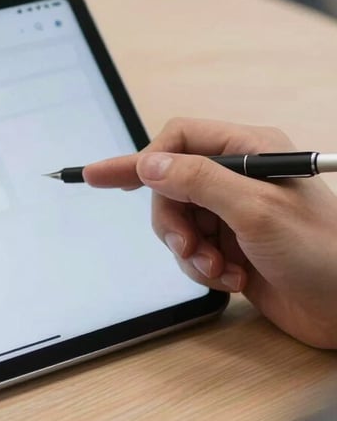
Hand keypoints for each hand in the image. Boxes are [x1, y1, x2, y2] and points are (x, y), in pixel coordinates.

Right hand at [83, 118, 336, 348]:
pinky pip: (192, 251)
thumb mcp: (255, 211)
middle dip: (173, 221)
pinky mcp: (231, 247)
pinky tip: (233, 281)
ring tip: (219, 270)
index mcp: (249, 151)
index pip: (179, 139)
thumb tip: (149, 164)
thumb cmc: (322, 252)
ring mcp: (233, 213)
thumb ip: (198, 181)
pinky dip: (204, 270)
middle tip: (187, 247)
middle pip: (170, 186)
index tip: (104, 178)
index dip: (143, 159)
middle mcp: (238, 178)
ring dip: (190, 252)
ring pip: (178, 222)